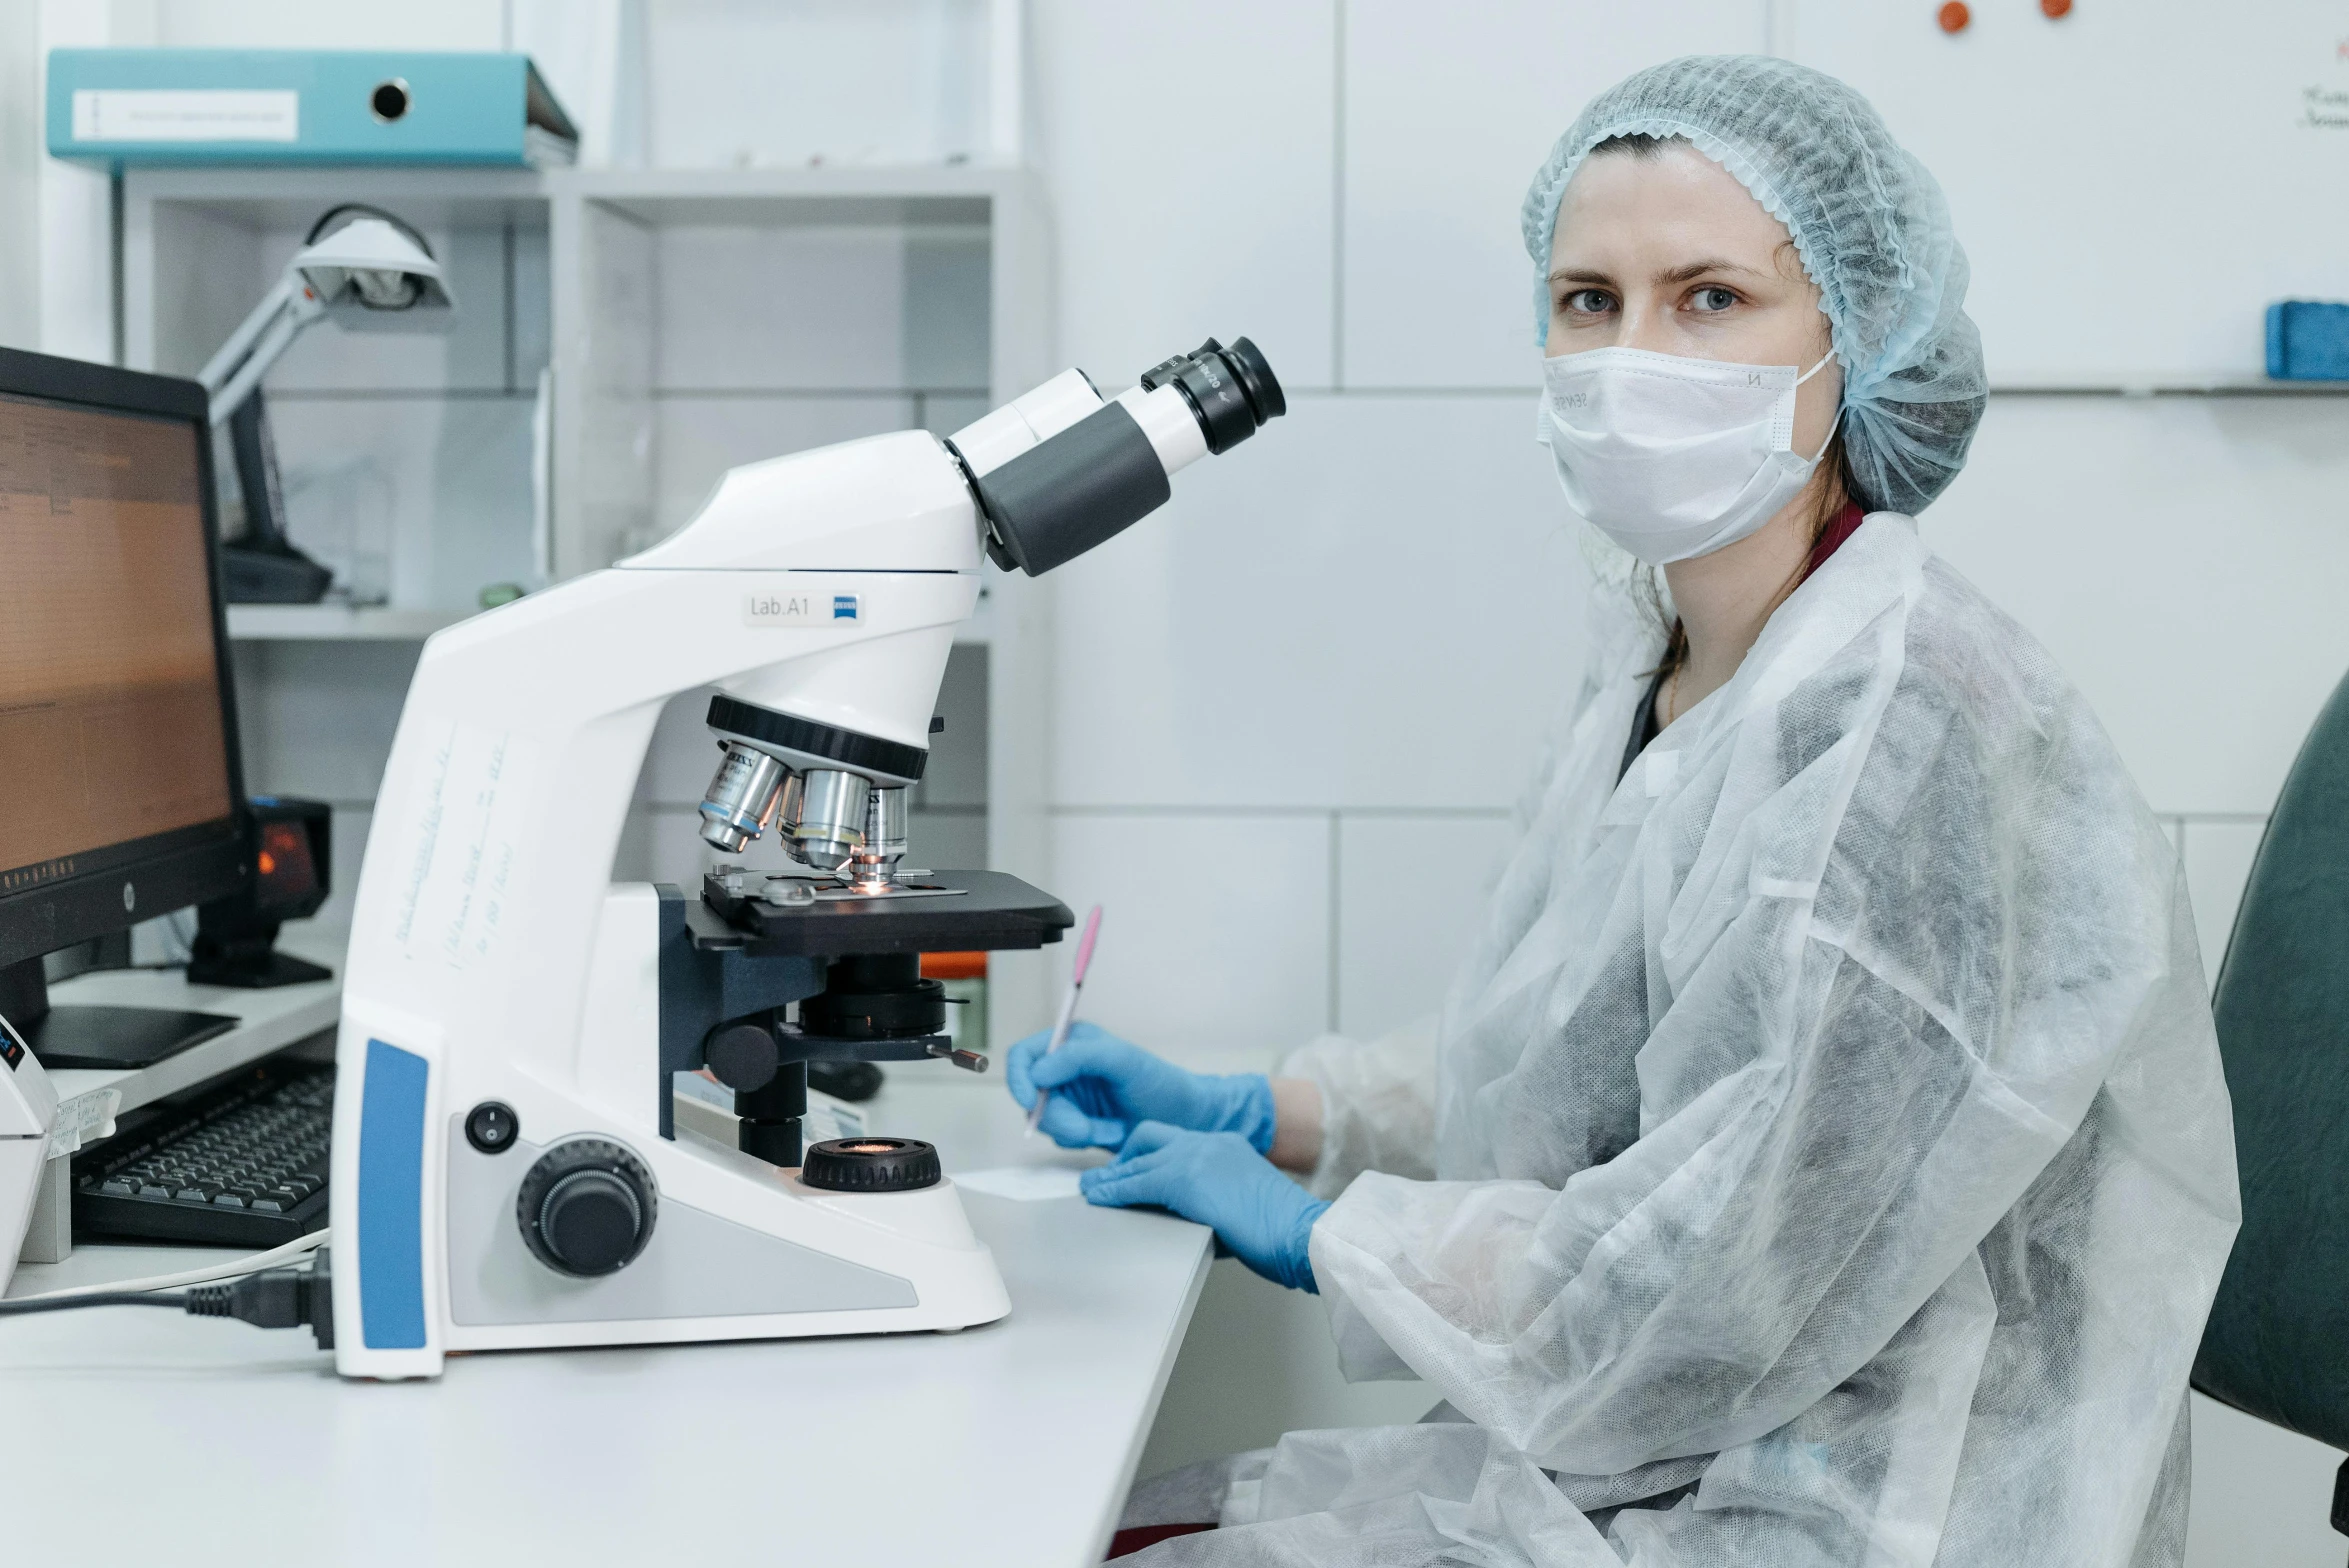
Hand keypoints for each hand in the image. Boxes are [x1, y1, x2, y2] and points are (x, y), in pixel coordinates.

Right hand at [1006, 1022, 1275, 1152]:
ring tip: (1111, 1128)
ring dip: (1077, 1130)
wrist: (1185, 1121)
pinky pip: (1061, 1138)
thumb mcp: (1123, 1061)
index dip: (1018, 1078)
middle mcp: (1065, 1069)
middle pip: (1030, 1095)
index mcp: (1072, 1043)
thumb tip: (1037, 1072)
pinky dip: (1084, 1140)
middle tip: (1088, 1130)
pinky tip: (1111, 1134)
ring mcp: (1070, 1099)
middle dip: (1060, 1117)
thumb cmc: (1161, 1084)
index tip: (1029, 1101)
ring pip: (1045, 1121)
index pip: (1024, 1055)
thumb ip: (1079, 1057)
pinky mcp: (1077, 1124)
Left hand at [1079, 1122, 1329, 1292]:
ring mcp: (1196, 1156)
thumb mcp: (1239, 1206)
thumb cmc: (1281, 1231)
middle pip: (1150, 1136)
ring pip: (1139, 1159)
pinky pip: (1136, 1182)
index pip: (1176, 1141)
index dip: (1149, 1155)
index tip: (1135, 1170)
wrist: (1300, 1232)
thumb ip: (1208, 1202)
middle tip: (1109, 1177)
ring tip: (1093, 1188)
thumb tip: (1177, 1218)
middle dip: (1126, 1156)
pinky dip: (1113, 1190)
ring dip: (1112, 1175)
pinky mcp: (1183, 1179)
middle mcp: (1209, 1142)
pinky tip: (1100, 1198)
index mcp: (1226, 1145)